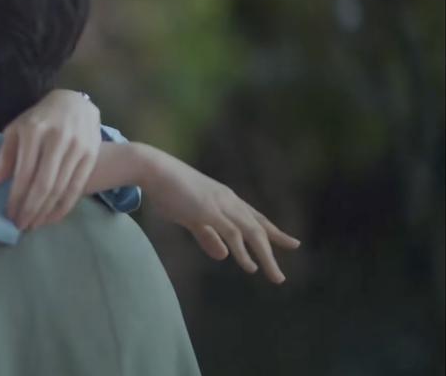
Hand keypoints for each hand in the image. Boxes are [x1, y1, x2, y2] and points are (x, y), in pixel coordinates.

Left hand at [0, 90, 100, 230]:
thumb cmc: (40, 118)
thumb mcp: (17, 128)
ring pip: (61, 188)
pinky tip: (53, 217)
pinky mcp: (91, 155)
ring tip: (35, 225)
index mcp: (34, 131)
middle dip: (31, 209)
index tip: (9, 214)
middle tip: (22, 226)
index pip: (24, 173)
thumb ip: (6, 153)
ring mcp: (77, 147)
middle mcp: (57, 139)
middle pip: (44, 184)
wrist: (76, 103)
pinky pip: (77, 187)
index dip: (16, 197)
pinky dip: (64, 206)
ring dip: (46, 212)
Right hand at [138, 144, 300, 283]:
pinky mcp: (208, 211)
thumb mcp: (190, 216)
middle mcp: (229, 201)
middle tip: (282, 275)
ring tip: (274, 276)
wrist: (154, 169)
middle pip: (259, 227)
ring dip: (265, 256)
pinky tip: (249, 265)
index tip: (291, 243)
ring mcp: (220, 205)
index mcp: (226, 199)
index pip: (256, 218)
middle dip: (275, 249)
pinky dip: (242, 251)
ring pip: (251, 233)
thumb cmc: (169, 190)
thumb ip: (207, 236)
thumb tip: (223, 256)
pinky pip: (231, 233)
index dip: (274, 232)